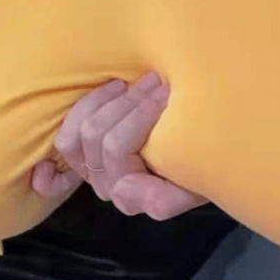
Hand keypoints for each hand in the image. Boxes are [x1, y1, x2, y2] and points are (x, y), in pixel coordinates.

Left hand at [31, 73, 207, 219]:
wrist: (210, 157)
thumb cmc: (204, 168)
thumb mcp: (193, 188)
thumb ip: (161, 199)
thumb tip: (121, 185)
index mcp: (130, 195)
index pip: (116, 147)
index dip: (141, 112)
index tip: (168, 92)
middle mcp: (107, 185)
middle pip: (97, 135)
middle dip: (130, 100)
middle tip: (159, 80)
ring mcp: (92, 167)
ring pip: (82, 130)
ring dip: (111, 97)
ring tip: (143, 81)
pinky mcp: (84, 150)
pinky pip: (68, 133)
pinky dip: (88, 105)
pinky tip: (115, 87)